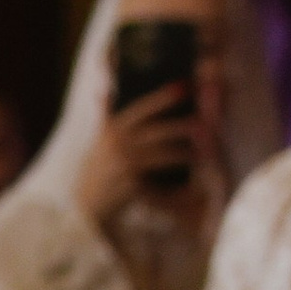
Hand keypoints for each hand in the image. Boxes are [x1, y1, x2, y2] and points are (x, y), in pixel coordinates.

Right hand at [75, 83, 203, 232]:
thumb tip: (104, 90)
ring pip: (162, 155)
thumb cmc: (99, 167)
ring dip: (184, 153)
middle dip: (181, 126)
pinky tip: (190, 179)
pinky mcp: (131, 187)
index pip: (141, 108)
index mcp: (113, 129)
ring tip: (203, 152)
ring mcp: (124, 166)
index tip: (184, 86)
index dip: (162, 97)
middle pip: (156, 130)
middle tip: (204, 123)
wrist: (86, 204)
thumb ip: (106, 115)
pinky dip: (176, 181)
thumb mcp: (99, 140)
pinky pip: (159, 181)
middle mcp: (118, 145)